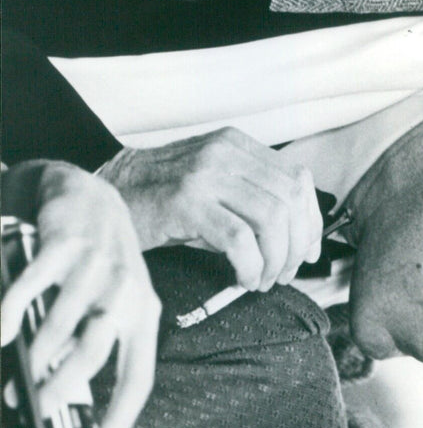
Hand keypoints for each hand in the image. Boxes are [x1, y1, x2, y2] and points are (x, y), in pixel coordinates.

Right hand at [1, 161, 160, 427]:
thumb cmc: (104, 263)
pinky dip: (11, 313)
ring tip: (16, 380)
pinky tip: (0, 333)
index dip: (121, 419)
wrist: (89, 197)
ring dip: (32, 359)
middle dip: (61, 389)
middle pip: (94, 356)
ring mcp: (96, 269)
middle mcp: (127, 295)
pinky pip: (33, 288)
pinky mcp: (65, 246)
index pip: (139, 379)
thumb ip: (101, 345)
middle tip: (38, 410)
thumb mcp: (118, 304)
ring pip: (59, 328)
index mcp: (144, 317)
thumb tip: (68, 391)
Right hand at [97, 127, 323, 290]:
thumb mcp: (216, 191)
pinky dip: (251, 267)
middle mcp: (225, 153)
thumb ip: (256, 205)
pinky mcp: (186, 201)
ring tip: (262, 281)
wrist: (106, 195)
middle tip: (283, 275)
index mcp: (238, 146)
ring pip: (271, 220)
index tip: (307, 253)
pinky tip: (244, 279)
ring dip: (275, 260)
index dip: (311, 222)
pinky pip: (239, 240)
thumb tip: (303, 244)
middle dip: (295, 247)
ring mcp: (205, 174)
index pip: (298, 180)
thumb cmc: (165, 203)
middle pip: (290, 201)